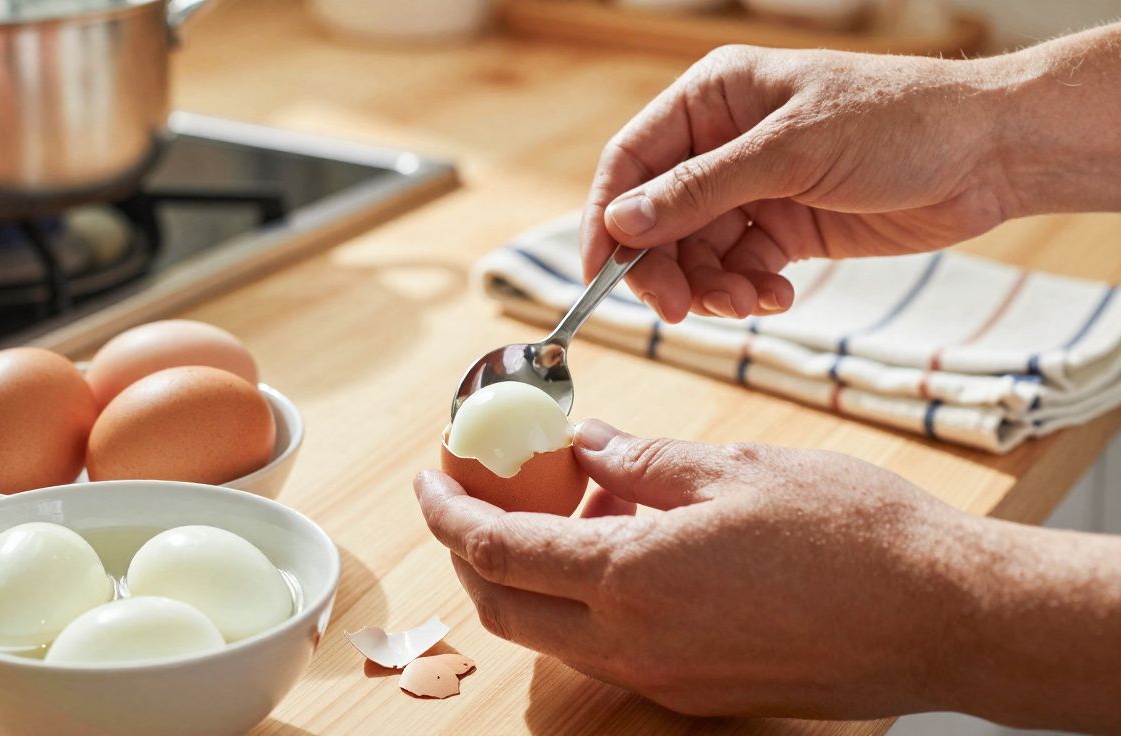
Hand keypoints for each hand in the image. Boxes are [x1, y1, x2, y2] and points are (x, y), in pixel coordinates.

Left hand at [416, 419, 974, 718]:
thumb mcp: (733, 469)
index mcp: (632, 580)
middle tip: (475, 494)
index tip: (430, 478)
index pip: (498, 550)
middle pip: (507, 607)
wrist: (944, 616)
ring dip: (534, 573)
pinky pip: (610, 648)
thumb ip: (640, 461)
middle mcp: (634, 644)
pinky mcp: (698, 692)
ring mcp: (665, 678)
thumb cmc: (851, 534)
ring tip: (565, 504)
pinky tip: (625, 545)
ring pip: (555, 633)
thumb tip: (582, 445)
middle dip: (471, 552)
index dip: (449, 512)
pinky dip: (588, 598)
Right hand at [582, 45, 1015, 321]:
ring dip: (710, 287)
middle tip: (680, 311)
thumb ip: (700, 190)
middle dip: (664, 267)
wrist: (990, 153)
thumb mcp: (790, 152)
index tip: (598, 274)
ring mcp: (753, 188)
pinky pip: (738, 268)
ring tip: (747, 301)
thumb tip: (621, 222)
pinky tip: (776, 295)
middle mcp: (723, 143)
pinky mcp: (784, 228)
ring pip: (695, 252)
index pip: (632, 161)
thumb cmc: (898, 123)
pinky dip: (747, 290)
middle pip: (657, 217)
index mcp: (713, 98)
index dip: (608, 218)